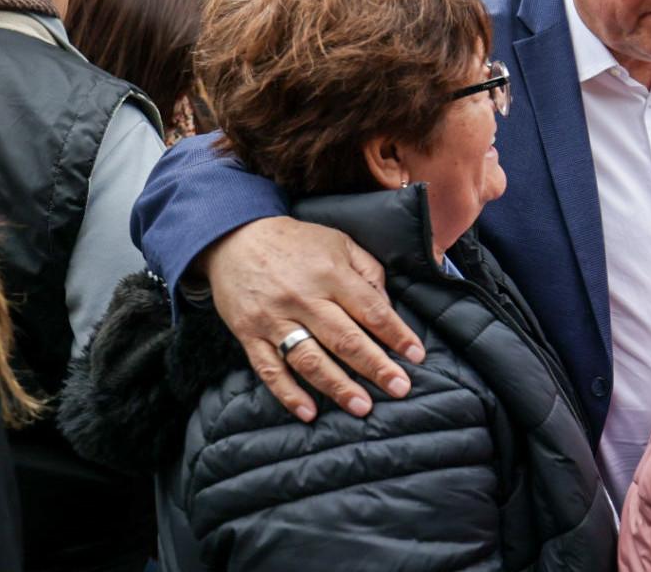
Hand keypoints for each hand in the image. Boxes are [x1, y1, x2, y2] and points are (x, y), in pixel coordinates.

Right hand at [200, 216, 424, 421]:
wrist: (234, 237)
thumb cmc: (296, 242)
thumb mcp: (339, 243)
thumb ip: (368, 272)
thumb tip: (387, 308)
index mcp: (330, 274)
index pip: (371, 309)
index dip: (396, 334)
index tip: (416, 355)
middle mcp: (303, 298)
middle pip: (344, 339)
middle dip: (375, 367)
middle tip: (400, 388)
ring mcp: (274, 318)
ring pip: (309, 359)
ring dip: (337, 386)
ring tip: (362, 407)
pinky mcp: (249, 334)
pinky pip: (269, 369)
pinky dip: (288, 393)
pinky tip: (309, 412)